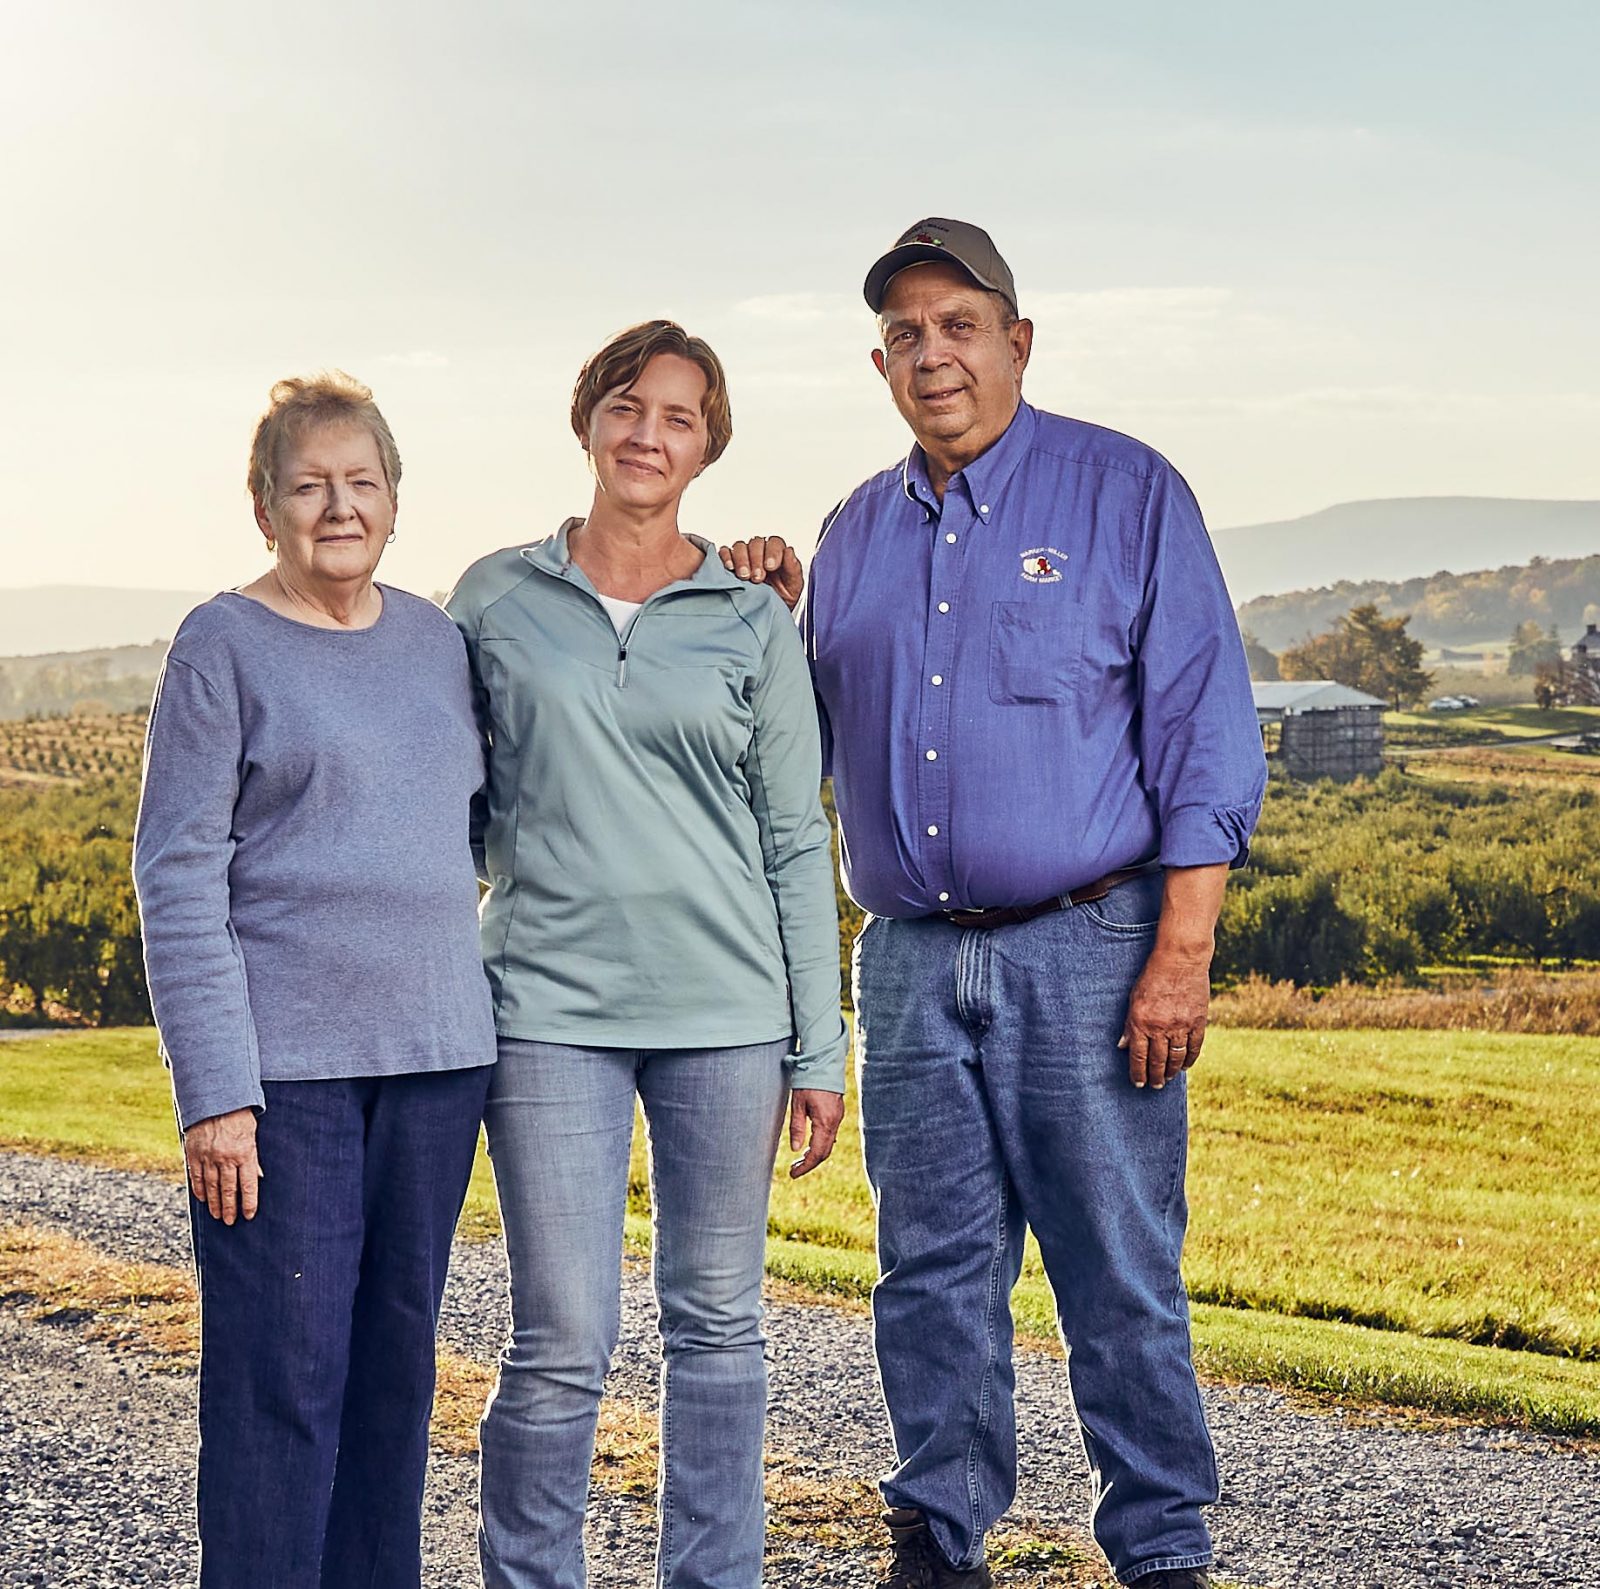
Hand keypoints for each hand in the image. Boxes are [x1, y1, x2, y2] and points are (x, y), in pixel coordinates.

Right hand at [183, 1107, 262, 1222]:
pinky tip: (202, 1199)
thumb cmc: (239, 1115)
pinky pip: (195, 1177)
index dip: (248, 1203)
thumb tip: (258, 1177)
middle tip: (231, 1222)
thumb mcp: (252, 1133)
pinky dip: (199, 1190)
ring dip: (215, 1203)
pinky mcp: (193, 1154)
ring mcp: (208, 1157)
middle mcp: (226, 1158)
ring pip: (211, 1187)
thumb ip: (253, 1157)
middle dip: (230, 1208)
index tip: (248, 1216)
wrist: (214, 1099)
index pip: (248, 1185)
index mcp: (244, 1153)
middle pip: (228, 1190)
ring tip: (218, 1216)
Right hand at [718, 536, 804, 610]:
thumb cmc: (783, 597)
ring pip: (739, 547)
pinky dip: (725, 557)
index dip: (772, 552)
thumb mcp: (794, 585)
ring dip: (741, 559)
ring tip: (744, 576)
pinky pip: (724, 553)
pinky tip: (729, 568)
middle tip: (757, 577)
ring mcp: (744, 556)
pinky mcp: (730, 563)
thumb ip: (793, 567)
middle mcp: (760, 551)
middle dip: (756, 559)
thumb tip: (789, 551)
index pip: (774, 543)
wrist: (769, 613)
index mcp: (777, 553)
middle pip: (756, 543)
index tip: (770, 566)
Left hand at [788, 1087, 844, 1177]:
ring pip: (829, 1144)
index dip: (805, 1167)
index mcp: (825, 1122)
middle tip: (794, 1170)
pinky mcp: (837, 1113)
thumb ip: (797, 1127)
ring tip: (799, 1160)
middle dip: (810, 1164)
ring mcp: (838, 1118)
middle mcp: (834, 1122)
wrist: (823, 1062)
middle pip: (825, 1152)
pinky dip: (821, 1144)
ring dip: (815, 1155)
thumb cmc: (807, 1081)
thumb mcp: (797, 1104)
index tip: (793, 1174)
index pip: (817, 1153)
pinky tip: (810, 1145)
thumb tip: (795, 1150)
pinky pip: (831, 1135)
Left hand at [1118, 948, 1211, 1089]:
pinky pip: (1194, 1047)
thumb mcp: (1134, 999)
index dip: (1138, 1073)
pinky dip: (1190, 1059)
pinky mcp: (1198, 1022)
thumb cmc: (1152, 977)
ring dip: (1172, 1071)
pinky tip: (1185, 1066)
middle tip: (1155, 1086)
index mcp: (1141, 1022)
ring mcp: (1181, 1025)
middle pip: (1158, 1061)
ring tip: (1168, 1078)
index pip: (1138, 1057)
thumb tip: (1123, 1047)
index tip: (1138, 1083)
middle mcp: (1161, 1027)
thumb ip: (1130, 1025)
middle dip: (1155, 1077)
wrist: (1180, 960)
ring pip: (1177, 1058)